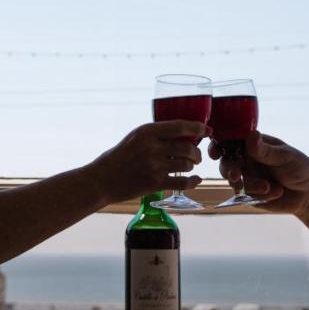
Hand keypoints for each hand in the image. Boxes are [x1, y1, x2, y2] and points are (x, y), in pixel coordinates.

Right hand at [86, 121, 205, 202]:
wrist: (101, 180)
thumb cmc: (118, 157)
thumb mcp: (134, 138)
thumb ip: (155, 135)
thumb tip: (183, 134)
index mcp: (146, 132)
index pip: (179, 126)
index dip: (197, 128)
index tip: (207, 130)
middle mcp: (151, 147)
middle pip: (187, 147)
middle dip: (197, 152)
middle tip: (197, 155)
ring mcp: (153, 166)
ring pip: (186, 164)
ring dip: (192, 166)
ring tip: (189, 166)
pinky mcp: (154, 183)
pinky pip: (182, 182)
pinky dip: (193, 181)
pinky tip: (196, 180)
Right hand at [209, 130, 308, 214]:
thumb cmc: (299, 166)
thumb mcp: (284, 156)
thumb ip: (265, 151)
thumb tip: (251, 136)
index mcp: (252, 145)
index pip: (230, 141)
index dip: (218, 145)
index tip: (215, 152)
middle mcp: (246, 160)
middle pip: (226, 162)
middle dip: (229, 169)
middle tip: (236, 175)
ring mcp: (247, 178)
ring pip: (235, 181)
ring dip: (250, 184)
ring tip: (269, 188)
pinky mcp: (250, 196)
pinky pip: (247, 196)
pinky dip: (261, 195)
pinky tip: (277, 193)